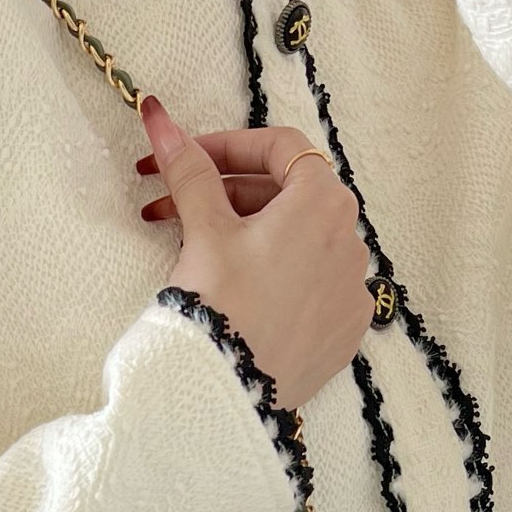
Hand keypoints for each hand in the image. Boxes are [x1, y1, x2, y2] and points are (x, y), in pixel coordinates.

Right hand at [136, 94, 373, 411]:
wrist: (227, 396)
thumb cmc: (219, 308)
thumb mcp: (203, 230)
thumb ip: (187, 168)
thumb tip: (159, 115)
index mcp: (324, 202)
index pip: (280, 148)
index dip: (227, 146)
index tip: (187, 157)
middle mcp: (352, 241)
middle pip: (290, 194)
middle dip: (228, 193)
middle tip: (176, 206)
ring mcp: (353, 290)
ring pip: (301, 241)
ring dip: (252, 235)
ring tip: (202, 253)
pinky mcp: (345, 332)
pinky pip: (314, 288)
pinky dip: (279, 278)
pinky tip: (241, 293)